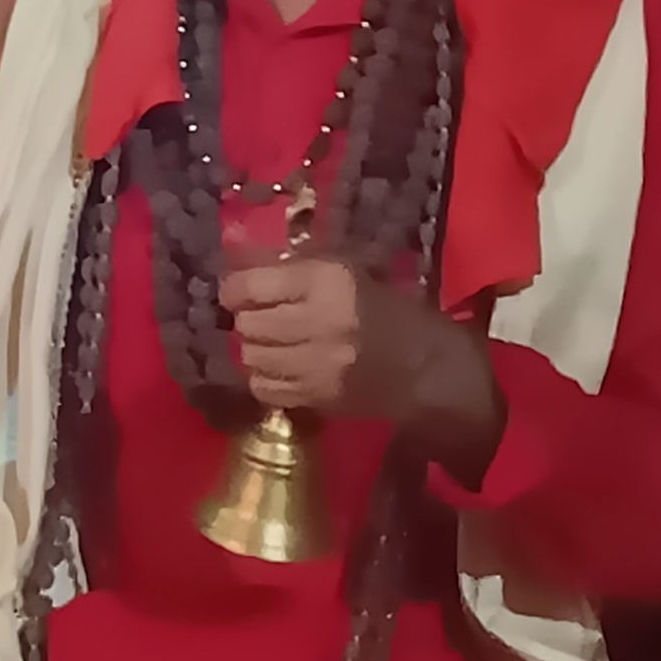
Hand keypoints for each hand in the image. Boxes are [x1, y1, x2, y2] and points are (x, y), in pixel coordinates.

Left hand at [221, 256, 496, 451]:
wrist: (428, 367)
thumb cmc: (385, 311)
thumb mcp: (344, 273)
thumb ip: (292, 269)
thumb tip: (237, 263)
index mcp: (325, 281)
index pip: (250, 285)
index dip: (233, 290)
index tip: (235, 294)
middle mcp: (318, 321)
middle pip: (247, 324)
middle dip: (246, 321)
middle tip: (259, 321)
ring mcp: (318, 364)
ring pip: (251, 357)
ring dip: (254, 350)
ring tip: (271, 345)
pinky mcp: (319, 397)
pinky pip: (265, 389)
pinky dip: (264, 379)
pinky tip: (281, 371)